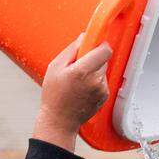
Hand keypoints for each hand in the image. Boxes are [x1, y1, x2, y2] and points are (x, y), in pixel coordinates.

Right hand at [34, 35, 112, 151]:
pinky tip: (82, 90)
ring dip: (93, 71)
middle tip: (78, 66)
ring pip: (103, 70)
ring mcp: (101, 90)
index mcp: (82, 71)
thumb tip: (84, 37)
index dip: (100, 44)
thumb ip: (71, 50)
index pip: (104, 50)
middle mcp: (95, 80)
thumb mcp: (55, 67)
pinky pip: (103, 81)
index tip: (94, 44)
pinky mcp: (104, 96)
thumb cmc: (54, 95)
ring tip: (78, 81)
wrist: (60, 121)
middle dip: (93, 58)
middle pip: (103, 59)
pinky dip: (95, 82)